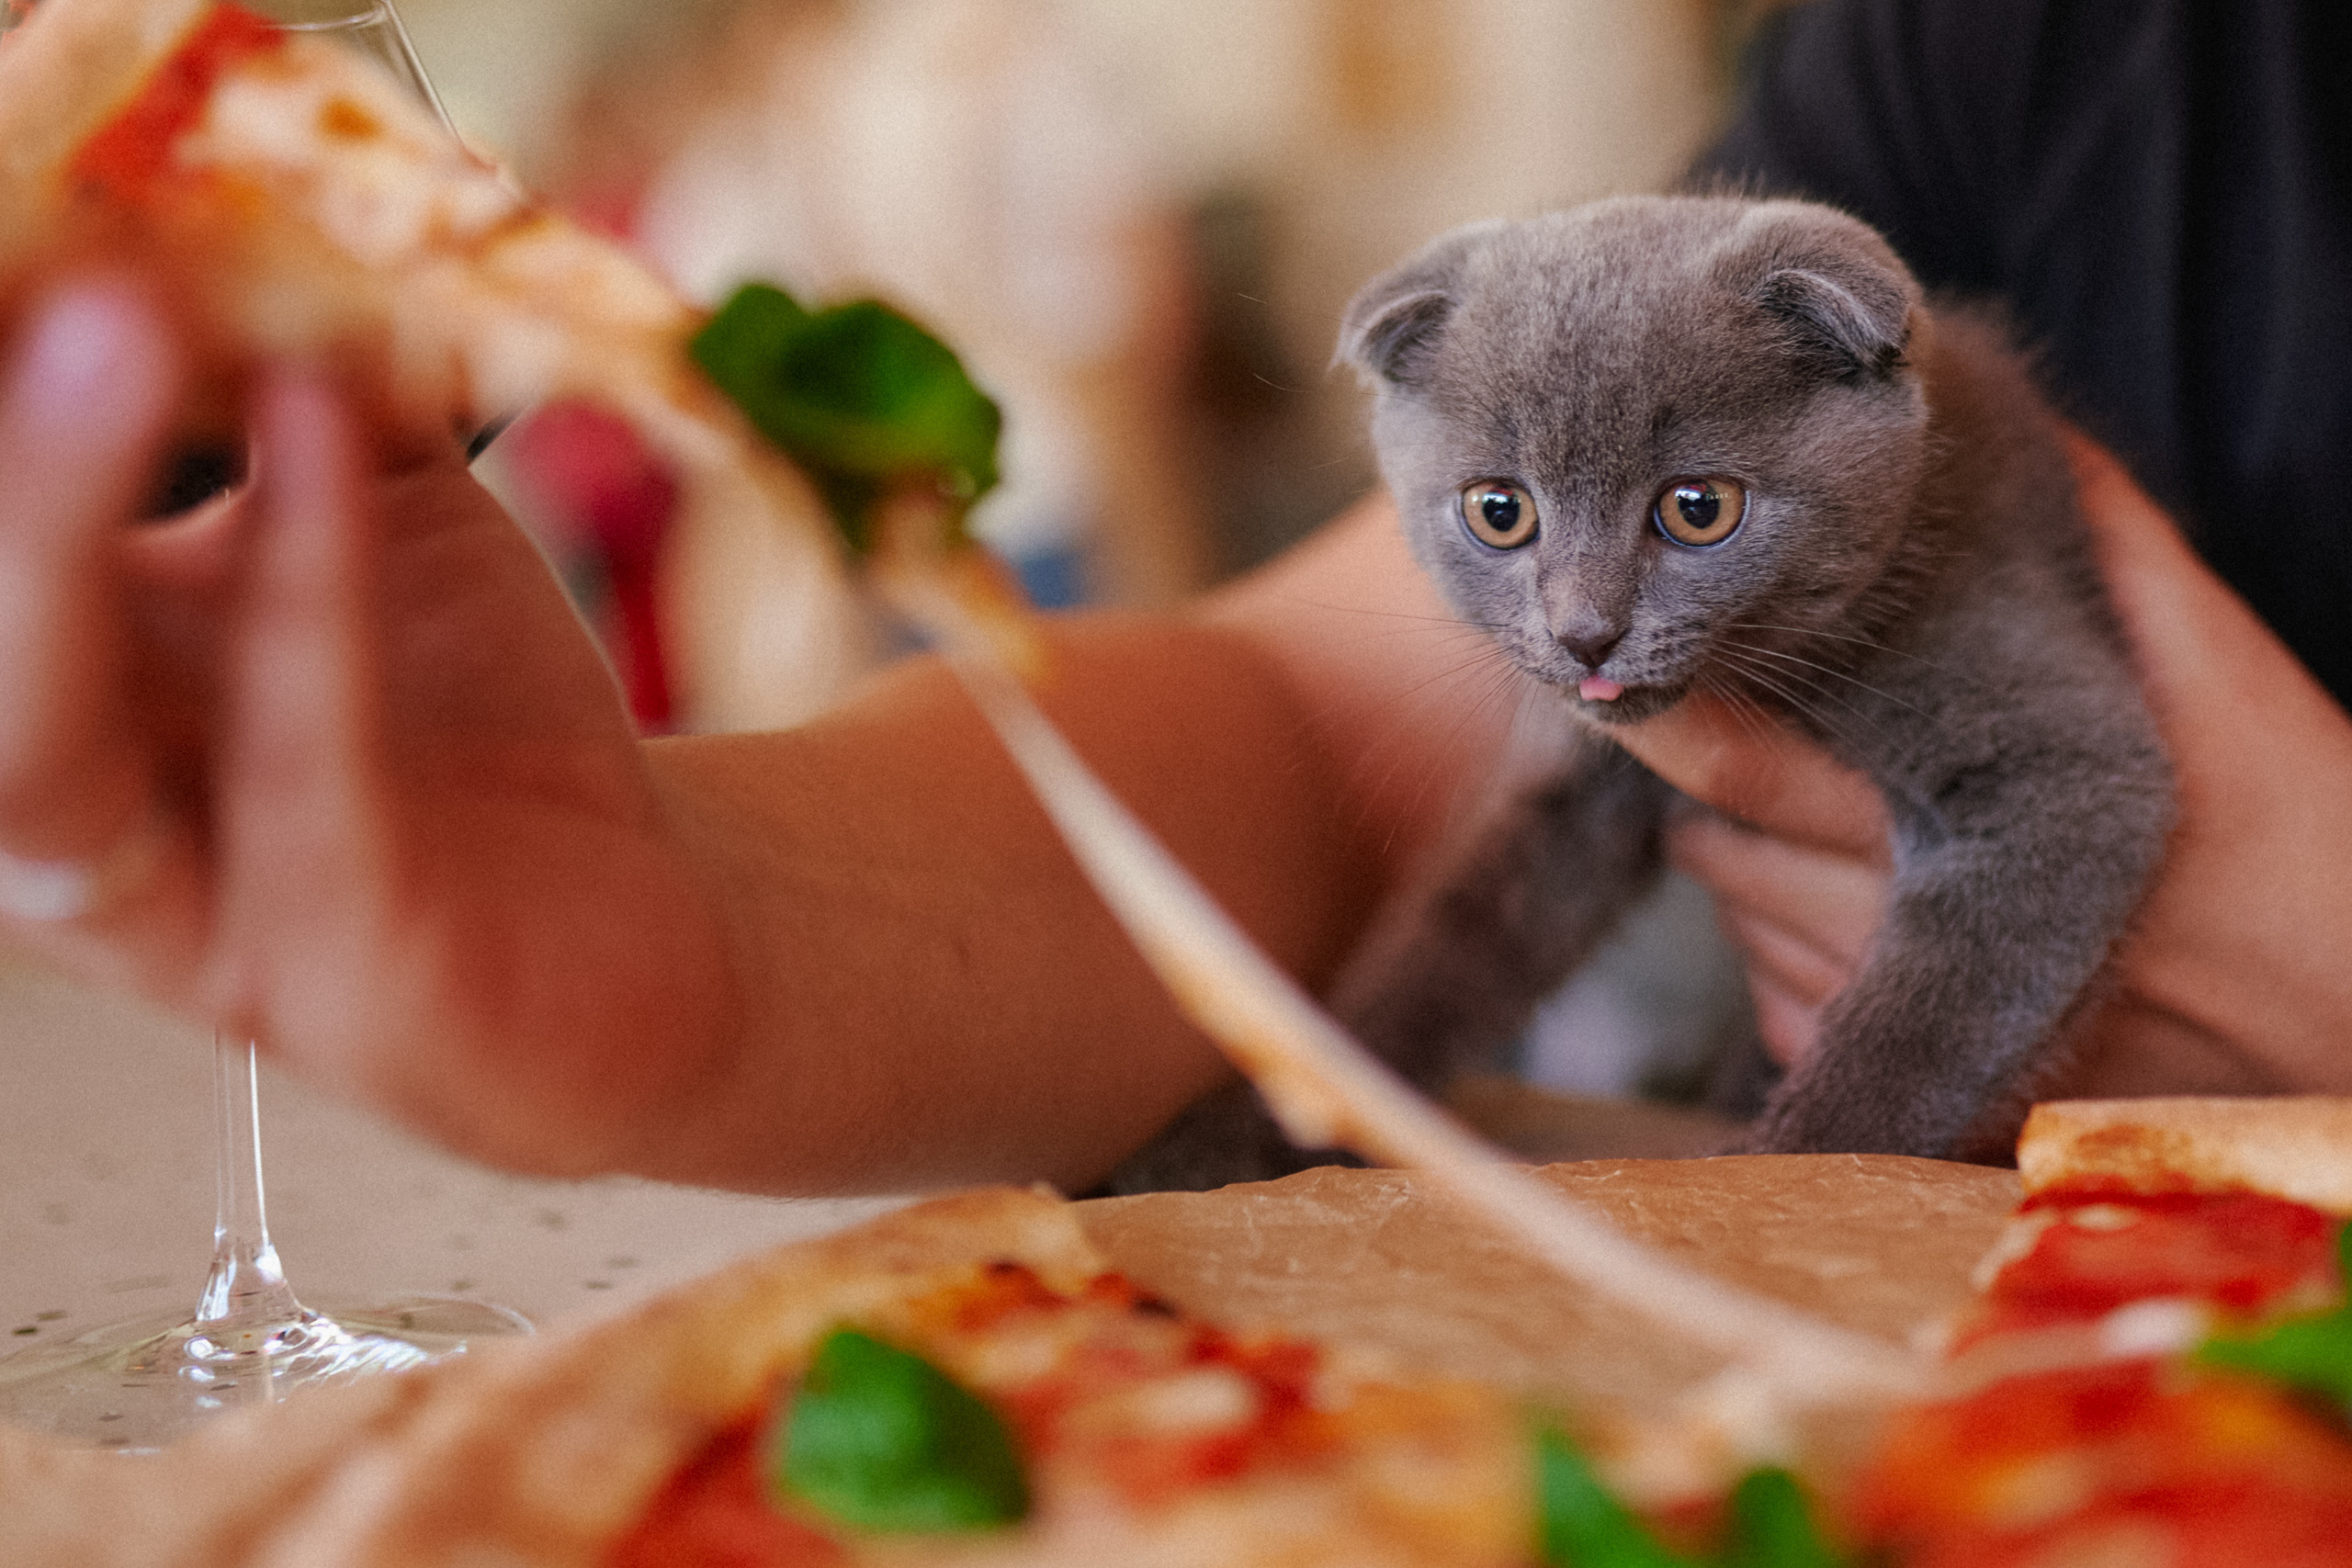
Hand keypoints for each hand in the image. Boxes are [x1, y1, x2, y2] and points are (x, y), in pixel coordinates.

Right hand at [0, 277, 740, 1174]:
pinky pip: (292, 759)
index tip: (21, 228)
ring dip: (48, 522)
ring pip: (36, 730)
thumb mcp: (388, 532)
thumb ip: (320, 404)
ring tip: (119, 324)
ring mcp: (182, 895)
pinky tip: (328, 443)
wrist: (643, 919)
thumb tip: (269, 223)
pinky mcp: (323, 950)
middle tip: (51, 274)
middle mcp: (82, 793)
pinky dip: (305, 594)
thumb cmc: (480, 730)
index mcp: (69, 679)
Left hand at [1612, 434, 2351, 1098]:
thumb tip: (2037, 433)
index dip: (1681, 716)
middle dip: (1700, 788)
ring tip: (1796, 818)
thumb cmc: (2312, 846)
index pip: (1763, 768)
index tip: (1645, 670)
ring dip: (1743, 872)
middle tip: (1708, 726)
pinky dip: (1787, 966)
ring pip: (1745, 937)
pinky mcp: (1928, 1111)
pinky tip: (1845, 918)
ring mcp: (1928, 1035)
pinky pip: (1789, 1024)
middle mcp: (1939, 938)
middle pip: (1725, 857)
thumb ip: (2125, 565)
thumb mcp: (2230, 692)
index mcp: (1995, 817)